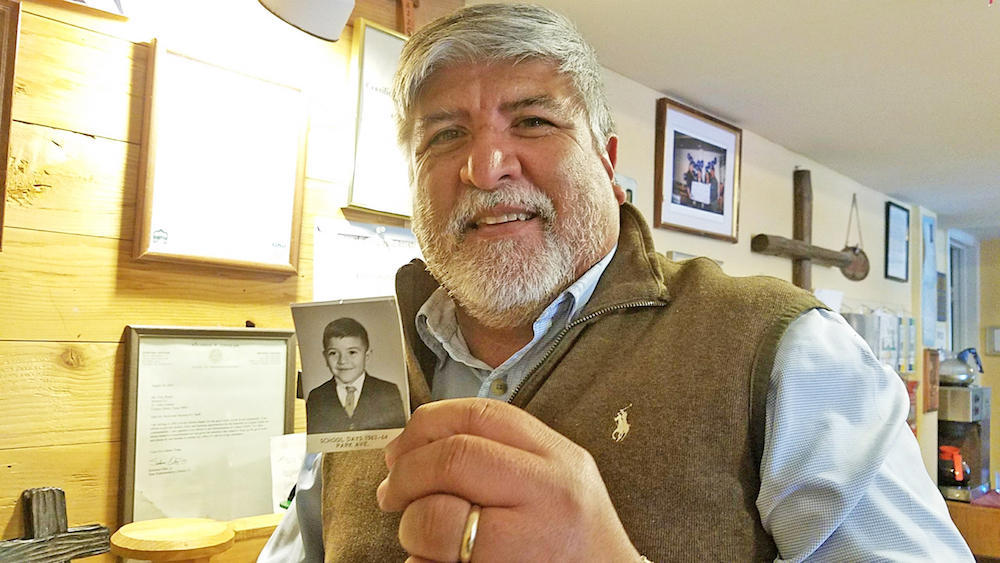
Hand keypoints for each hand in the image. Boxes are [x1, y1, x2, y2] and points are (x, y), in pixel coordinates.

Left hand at [377, 398, 640, 562]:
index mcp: (558, 458)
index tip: (400, 449)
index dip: (425, 425)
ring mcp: (532, 543)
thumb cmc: (574, 540)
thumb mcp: (556, 479)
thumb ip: (502, 454)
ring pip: (438, 519)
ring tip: (419, 535)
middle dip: (407, 475)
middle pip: (454, 459)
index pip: (480, 415)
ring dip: (411, 526)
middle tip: (393, 493)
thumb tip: (417, 446)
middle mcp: (550, 493)